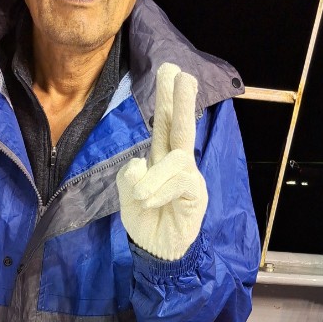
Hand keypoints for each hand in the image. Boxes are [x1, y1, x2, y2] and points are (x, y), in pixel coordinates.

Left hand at [116, 62, 207, 261]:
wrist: (158, 252)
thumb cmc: (146, 221)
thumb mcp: (127, 197)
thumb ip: (128, 177)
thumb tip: (140, 163)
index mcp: (160, 158)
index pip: (165, 123)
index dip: (167, 98)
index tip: (169, 69)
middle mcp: (178, 163)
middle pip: (181, 126)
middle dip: (181, 100)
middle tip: (182, 73)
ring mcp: (190, 178)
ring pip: (175, 159)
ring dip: (154, 176)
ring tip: (141, 196)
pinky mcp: (196, 196)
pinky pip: (180, 181)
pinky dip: (159, 190)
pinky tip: (148, 201)